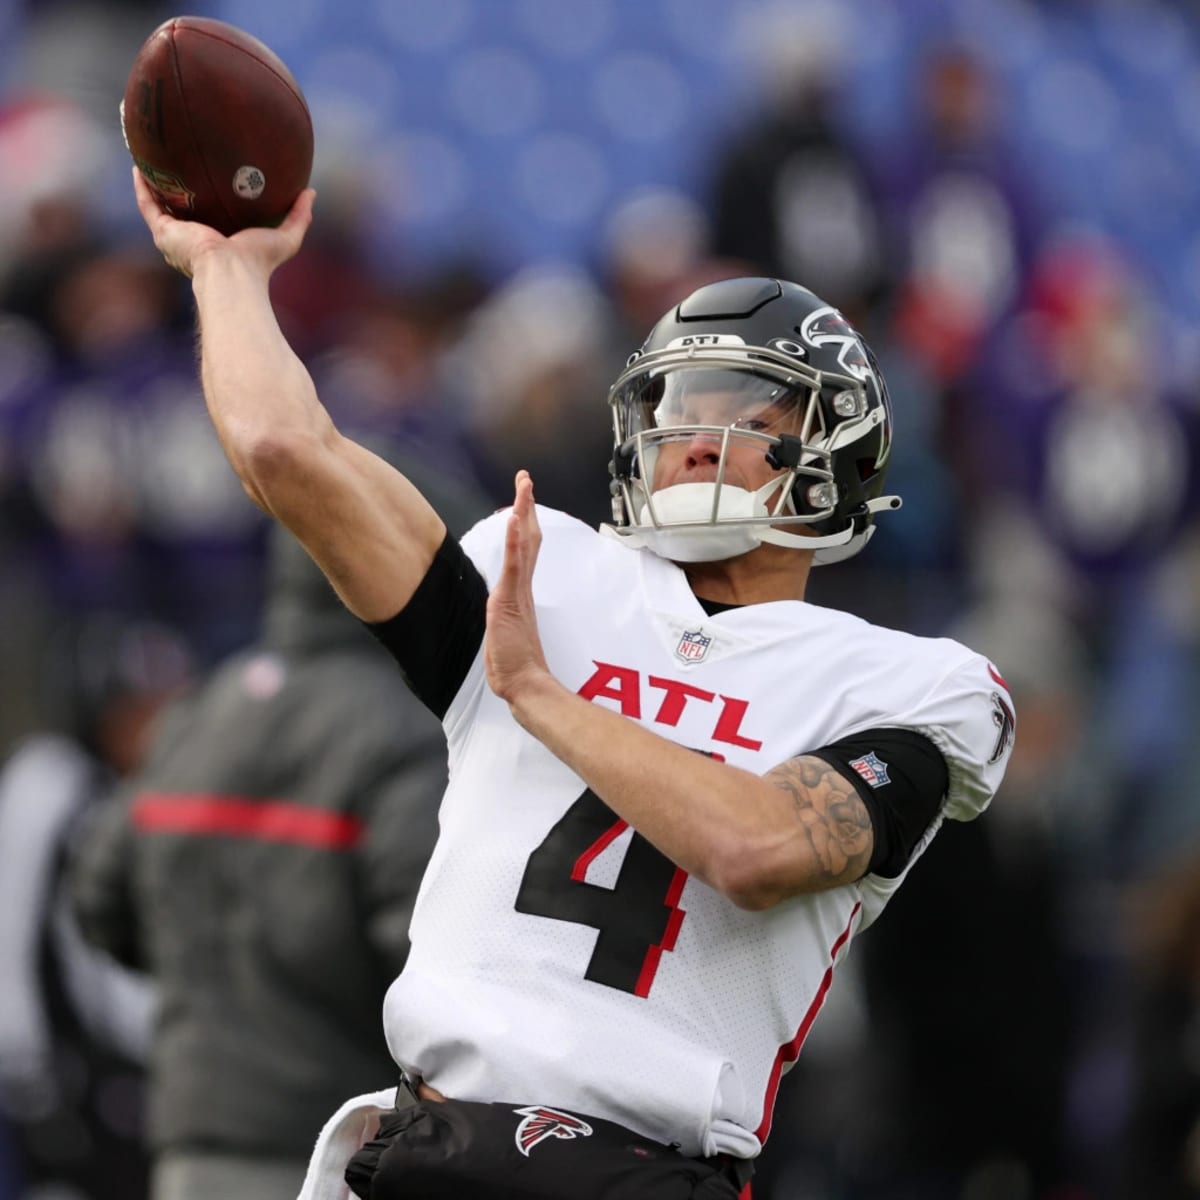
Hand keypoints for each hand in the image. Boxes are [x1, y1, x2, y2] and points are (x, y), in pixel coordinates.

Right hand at [132, 166, 315, 279]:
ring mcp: (176, 238)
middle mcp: (194, 241)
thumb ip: (299, 216)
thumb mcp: (285, 237)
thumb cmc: (258, 262)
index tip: (211, 180)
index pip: (212, 220)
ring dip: (153, 185)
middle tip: (178, 165)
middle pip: (183, 212)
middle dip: (179, 191)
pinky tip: (138, 165)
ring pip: (160, 207)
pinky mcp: (164, 233)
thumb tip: (310, 192)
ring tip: (150, 159)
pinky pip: (147, 206)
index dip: (210, 201)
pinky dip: (141, 187)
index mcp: (219, 243)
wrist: (232, 273)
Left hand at [485, 471, 550, 703]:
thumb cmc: (515, 666)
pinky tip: (513, 518)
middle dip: (526, 506)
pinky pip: (514, 564)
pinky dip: (513, 539)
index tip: (523, 501)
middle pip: (528, 538)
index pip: (525, 550)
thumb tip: (504, 618)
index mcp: (521, 593)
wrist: (525, 684)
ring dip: (522, 512)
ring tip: (523, 486)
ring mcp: (518, 592)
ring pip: (523, 544)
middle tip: (526, 479)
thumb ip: (507, 621)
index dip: (524, 523)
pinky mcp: (510, 600)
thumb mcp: (506, 634)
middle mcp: (522, 587)